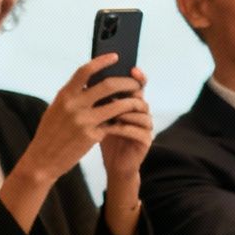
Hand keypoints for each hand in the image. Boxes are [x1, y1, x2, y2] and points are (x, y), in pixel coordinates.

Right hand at [13, 54, 144, 184]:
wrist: (42, 159)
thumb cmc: (49, 134)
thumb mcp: (56, 109)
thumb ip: (72, 97)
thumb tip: (91, 85)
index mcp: (64, 95)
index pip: (85, 71)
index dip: (102, 61)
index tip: (115, 57)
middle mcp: (74, 105)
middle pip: (108, 85)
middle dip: (126, 83)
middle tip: (135, 84)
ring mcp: (83, 121)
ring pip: (117, 106)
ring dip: (131, 103)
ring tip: (137, 103)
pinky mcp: (91, 136)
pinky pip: (112, 125)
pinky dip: (121, 122)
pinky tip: (127, 121)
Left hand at [98, 65, 153, 185]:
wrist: (114, 164)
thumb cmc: (106, 138)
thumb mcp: (100, 115)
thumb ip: (99, 99)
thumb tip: (88, 79)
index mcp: (132, 103)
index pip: (139, 85)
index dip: (138, 77)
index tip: (132, 69)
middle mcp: (143, 113)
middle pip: (140, 97)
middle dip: (128, 95)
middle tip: (113, 96)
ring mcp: (146, 127)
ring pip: (141, 113)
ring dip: (125, 112)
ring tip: (110, 113)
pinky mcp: (146, 141)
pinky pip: (138, 131)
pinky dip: (124, 128)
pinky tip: (111, 128)